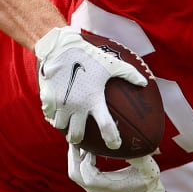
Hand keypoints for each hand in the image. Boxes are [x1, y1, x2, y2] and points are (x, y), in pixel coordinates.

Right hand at [35, 26, 148, 147]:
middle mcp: (76, 105)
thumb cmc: (88, 55)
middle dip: (79, 139)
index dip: (112, 139)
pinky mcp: (47, 99)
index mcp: (94, 99)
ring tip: (69, 124)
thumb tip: (145, 83)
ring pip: (61, 127)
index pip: (106, 126)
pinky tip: (57, 113)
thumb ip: (130, 74)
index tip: (115, 145)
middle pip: (76, 134)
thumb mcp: (112, 63)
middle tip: (82, 136)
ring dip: (65, 127)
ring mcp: (60, 103)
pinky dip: (53, 116)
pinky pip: (49, 115)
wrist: (59, 46)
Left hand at [67, 145, 164, 191]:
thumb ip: (139, 158)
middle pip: (75, 174)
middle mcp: (98, 191)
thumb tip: (130, 142)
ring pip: (74, 174)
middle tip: (78, 138)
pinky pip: (78, 174)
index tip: (91, 145)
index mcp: (110, 187)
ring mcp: (93, 191)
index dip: (86, 159)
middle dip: (74, 155)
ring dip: (74, 158)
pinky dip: (78, 161)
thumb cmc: (147, 183)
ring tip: (79, 142)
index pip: (89, 176)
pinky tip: (84, 149)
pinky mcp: (92, 187)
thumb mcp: (149, 169)